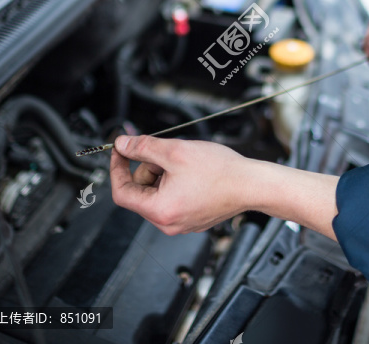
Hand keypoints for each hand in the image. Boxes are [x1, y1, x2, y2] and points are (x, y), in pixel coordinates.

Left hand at [109, 135, 254, 234]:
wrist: (251, 184)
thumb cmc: (221, 172)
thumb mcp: (174, 150)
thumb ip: (143, 147)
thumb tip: (122, 144)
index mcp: (160, 211)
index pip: (121, 193)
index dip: (117, 169)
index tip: (120, 152)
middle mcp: (168, 224)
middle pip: (140, 192)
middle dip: (147, 169)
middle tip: (164, 154)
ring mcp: (181, 223)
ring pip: (156, 194)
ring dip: (162, 174)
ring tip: (183, 164)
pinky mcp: (192, 219)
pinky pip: (171, 199)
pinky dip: (174, 183)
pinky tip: (192, 174)